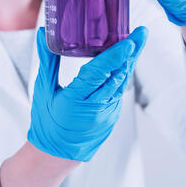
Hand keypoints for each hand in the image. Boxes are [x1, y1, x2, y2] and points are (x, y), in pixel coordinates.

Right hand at [27, 25, 147, 161]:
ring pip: (122, 82)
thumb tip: (45, 34)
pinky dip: (123, 74)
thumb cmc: (46, 121)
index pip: (98, 74)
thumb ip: (47, 60)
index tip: (128, 42)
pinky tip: (127, 61)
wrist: (55, 154)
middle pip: (117, 75)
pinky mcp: (112, 116)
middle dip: (131, 52)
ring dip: (130, 61)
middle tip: (141, 32)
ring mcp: (107, 113)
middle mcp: (95, 108)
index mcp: (75, 100)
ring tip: (138, 41)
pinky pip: (120, 91)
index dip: (114, 57)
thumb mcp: (43, 89)